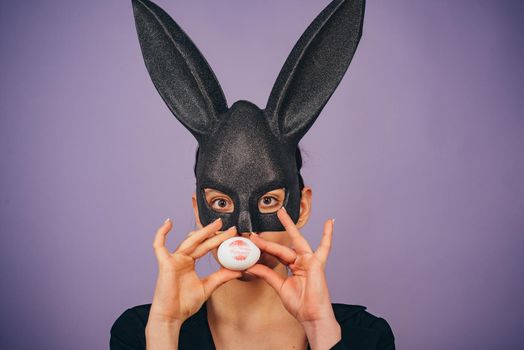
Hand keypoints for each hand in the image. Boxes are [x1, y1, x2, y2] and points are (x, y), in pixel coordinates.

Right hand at [148, 218, 241, 323]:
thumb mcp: (208, 287)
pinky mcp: (165, 263)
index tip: (232, 235)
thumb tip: (239, 270)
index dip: (218, 240)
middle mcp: (181, 258)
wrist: (172, 317)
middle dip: (215, 233)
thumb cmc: (185, 304)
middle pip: (200, 241)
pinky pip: (159, 246)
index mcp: (189, 263)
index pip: (205, 247)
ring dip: (203, 232)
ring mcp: (173, 259)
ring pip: (189, 241)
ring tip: (217, 224)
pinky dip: (161, 234)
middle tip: (230, 227)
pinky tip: (168, 223)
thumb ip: (221, 277)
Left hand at [246, 207, 335, 324]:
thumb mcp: (280, 287)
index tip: (251, 240)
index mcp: (293, 267)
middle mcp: (301, 261)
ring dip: (289, 226)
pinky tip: (329, 222)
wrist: (311, 316)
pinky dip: (328, 235)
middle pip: (285, 243)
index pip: (276, 253)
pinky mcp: (317, 263)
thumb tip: (252, 266)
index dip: (264, 247)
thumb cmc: (300, 304)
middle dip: (271, 235)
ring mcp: (309, 261)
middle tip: (264, 220)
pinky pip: (324, 247)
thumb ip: (268, 274)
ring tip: (281, 212)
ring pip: (295, 242)